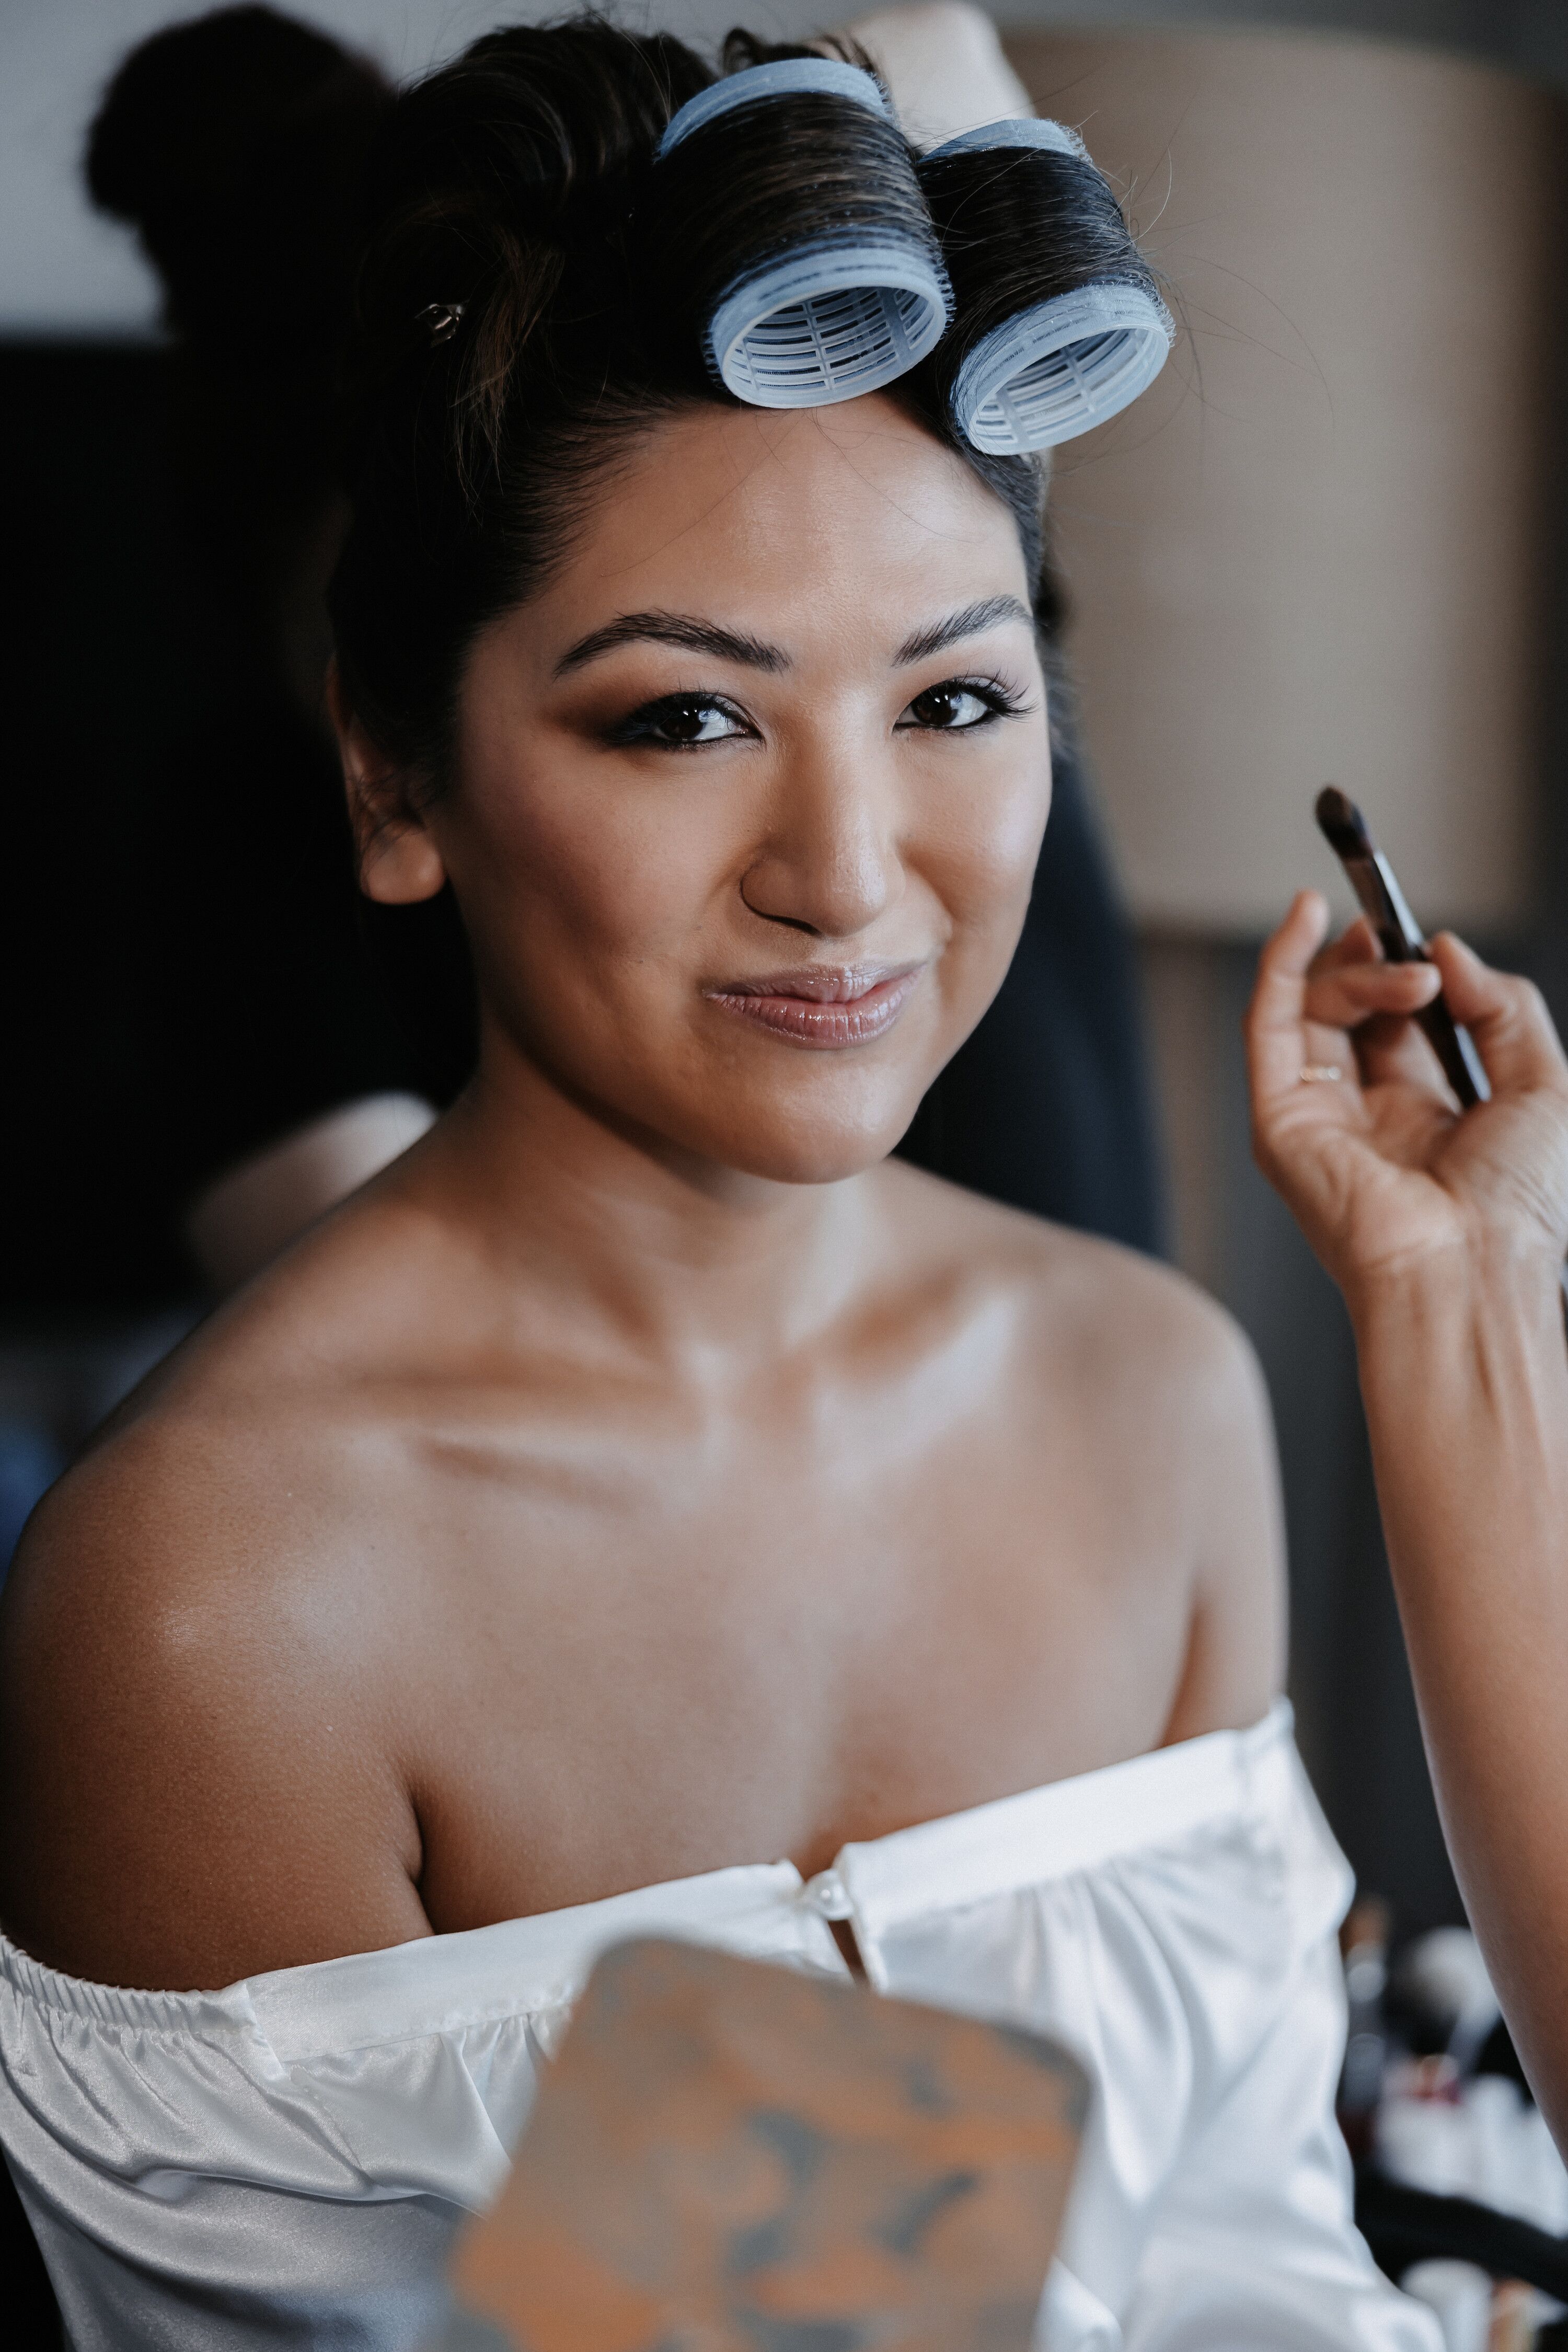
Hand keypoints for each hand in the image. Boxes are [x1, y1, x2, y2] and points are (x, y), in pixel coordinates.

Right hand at [1247, 892, 1567, 1300]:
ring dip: (1356, 971)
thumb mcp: (1546, 1085)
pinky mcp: (1279, 1122)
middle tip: (1411, 953)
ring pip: (1311, 1010)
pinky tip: (1305, 915)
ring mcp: (1317, 1118)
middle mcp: (1365, 1115)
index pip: (1399, 1021)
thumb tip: (1446, 949)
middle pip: (1350, 1009)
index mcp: (1427, 1115)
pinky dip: (1278, 963)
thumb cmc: (1517, 1208)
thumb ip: (1504, 1006)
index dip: (1411, 972)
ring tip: (1408, 975)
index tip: (1428, 942)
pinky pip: (1266, 1027)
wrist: (1473, 1269)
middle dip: (1379, 964)